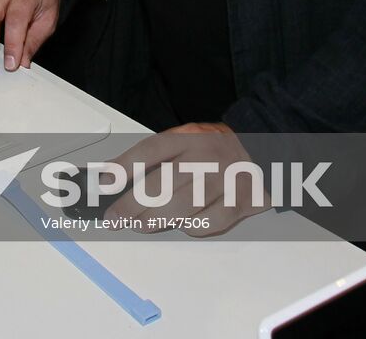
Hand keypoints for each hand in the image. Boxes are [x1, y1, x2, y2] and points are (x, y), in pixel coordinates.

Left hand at [103, 123, 269, 235]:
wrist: (261, 151)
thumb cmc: (214, 149)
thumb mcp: (184, 139)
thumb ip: (153, 156)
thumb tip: (114, 176)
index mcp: (189, 137)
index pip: (151, 150)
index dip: (124, 167)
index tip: (104, 184)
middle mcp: (206, 156)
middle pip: (164, 184)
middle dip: (133, 205)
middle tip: (116, 217)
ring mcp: (225, 179)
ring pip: (183, 207)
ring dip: (155, 220)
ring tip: (139, 224)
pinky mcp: (240, 201)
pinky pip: (209, 222)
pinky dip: (191, 227)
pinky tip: (182, 224)